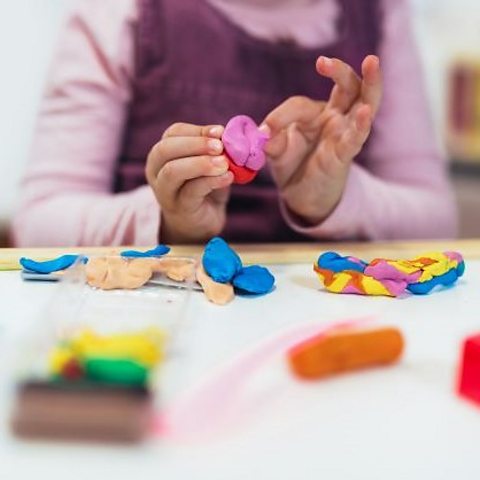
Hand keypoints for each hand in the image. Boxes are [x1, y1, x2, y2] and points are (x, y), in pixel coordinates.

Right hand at [145, 123, 233, 242]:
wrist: (201, 223)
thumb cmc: (204, 188)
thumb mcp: (209, 164)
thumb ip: (215, 151)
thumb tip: (228, 135)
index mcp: (163, 153)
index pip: (174, 133)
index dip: (197, 130)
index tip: (220, 132)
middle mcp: (156, 170)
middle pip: (166, 149)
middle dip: (196, 144)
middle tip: (220, 147)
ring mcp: (164, 191)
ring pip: (173, 171)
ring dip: (201, 163)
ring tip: (224, 163)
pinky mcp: (178, 207)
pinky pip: (192, 190)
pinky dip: (212, 181)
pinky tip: (228, 177)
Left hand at [262, 55, 382, 224]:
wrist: (301, 196)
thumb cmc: (293, 165)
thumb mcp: (277, 151)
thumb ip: (271, 141)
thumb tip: (263, 134)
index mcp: (316, 112)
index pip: (300, 104)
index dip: (280, 116)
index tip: (264, 130)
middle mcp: (335, 118)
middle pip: (347, 86)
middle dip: (339, 70)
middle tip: (323, 62)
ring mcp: (343, 134)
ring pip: (364, 103)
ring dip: (370, 84)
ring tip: (372, 62)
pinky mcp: (345, 155)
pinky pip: (356, 138)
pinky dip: (360, 125)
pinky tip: (365, 112)